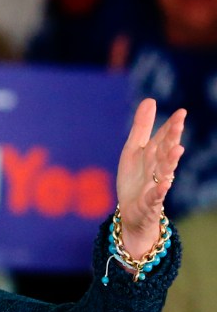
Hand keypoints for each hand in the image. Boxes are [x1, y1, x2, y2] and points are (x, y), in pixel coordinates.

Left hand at [115, 98, 185, 258]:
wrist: (132, 211)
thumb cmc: (135, 178)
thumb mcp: (133, 150)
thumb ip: (142, 127)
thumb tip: (150, 100)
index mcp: (154, 155)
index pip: (163, 139)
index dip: (170, 127)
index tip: (180, 113)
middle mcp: (158, 169)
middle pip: (165, 151)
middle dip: (172, 138)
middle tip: (179, 123)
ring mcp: (155, 185)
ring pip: (165, 171)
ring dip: (170, 160)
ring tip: (177, 148)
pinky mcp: (149, 202)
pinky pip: (155, 196)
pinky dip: (159, 190)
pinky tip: (164, 183)